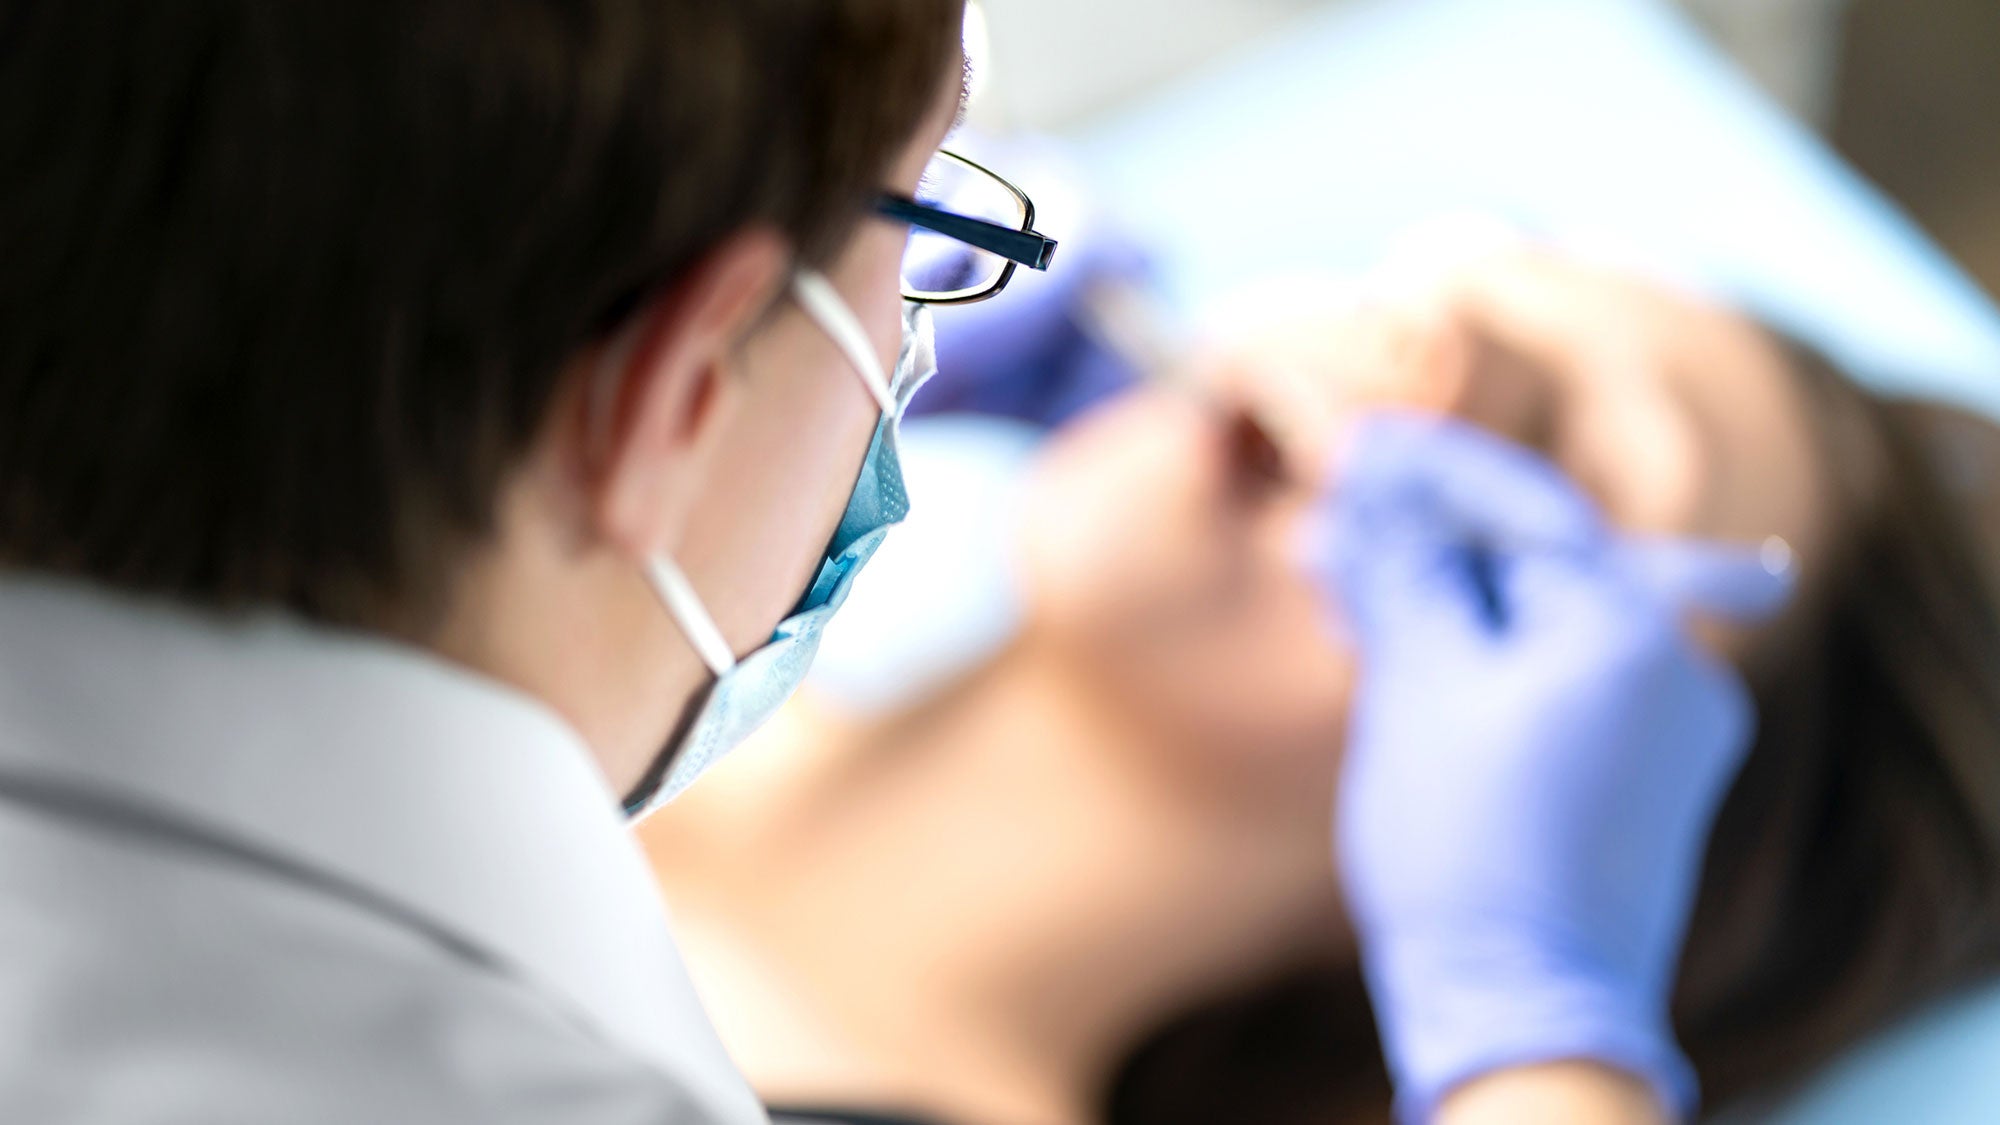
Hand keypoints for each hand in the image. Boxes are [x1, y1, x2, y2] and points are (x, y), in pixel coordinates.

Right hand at [1303, 414, 1793, 1121]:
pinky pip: (1563, 686)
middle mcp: (1682, 672)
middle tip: (1340, 530)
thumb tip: (1371, 484)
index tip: (1358, 445)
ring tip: (1360, 601)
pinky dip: (1490, 665)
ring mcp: (1677, 732)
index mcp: (1636, 634)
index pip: (1528, 511)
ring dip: (1454, 607)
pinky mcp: (1651, 781)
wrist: (1526, 1010)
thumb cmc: (1467, 846)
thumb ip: (1404, 570)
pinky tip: (1417, 663)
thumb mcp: (1417, 687)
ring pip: (1544, 627)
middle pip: (1539, 567)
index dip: (1435, 473)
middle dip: (1436, 547)